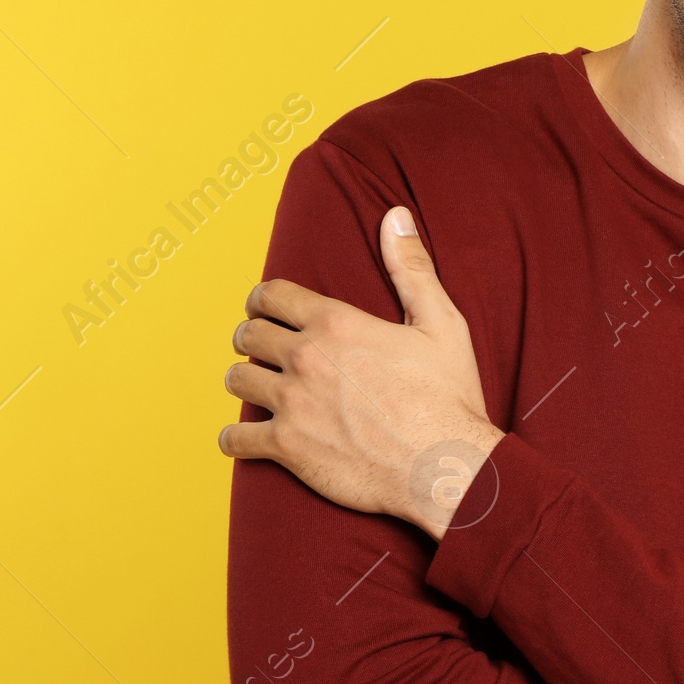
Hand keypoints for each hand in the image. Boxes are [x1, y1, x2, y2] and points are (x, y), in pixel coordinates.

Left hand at [218, 206, 503, 539]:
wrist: (445, 467)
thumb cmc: (448, 397)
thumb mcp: (441, 322)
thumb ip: (411, 268)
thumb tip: (396, 216)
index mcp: (337, 324)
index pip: (273, 295)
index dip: (264, 298)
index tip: (264, 307)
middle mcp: (306, 358)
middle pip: (249, 335)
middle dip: (251, 336)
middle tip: (260, 345)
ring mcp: (292, 404)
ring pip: (238, 381)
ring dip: (244, 380)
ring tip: (256, 386)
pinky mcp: (287, 448)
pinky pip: (235, 439)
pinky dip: (235, 439)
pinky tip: (245, 438)